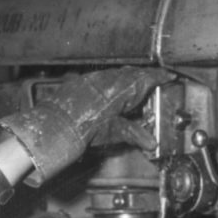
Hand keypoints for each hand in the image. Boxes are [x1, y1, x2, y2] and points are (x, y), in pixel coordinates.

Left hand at [0, 65, 173, 184]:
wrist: (48, 132)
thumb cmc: (78, 134)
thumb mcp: (110, 134)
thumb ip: (131, 134)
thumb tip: (149, 142)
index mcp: (117, 90)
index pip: (143, 79)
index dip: (158, 78)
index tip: (169, 77)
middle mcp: (104, 79)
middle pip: (130, 75)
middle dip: (143, 79)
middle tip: (154, 83)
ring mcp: (90, 79)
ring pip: (115, 75)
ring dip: (126, 81)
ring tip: (134, 88)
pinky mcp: (78, 82)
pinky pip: (100, 79)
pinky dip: (110, 83)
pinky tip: (111, 92)